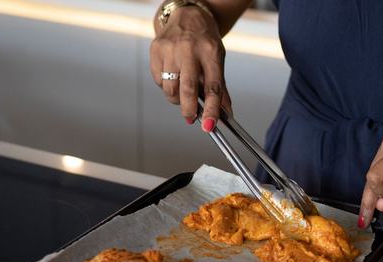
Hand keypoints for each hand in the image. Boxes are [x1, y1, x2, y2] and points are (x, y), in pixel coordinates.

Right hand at [150, 6, 231, 131]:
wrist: (188, 16)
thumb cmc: (204, 41)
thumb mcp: (218, 60)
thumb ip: (221, 89)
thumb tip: (226, 115)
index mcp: (211, 53)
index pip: (213, 87)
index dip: (212, 109)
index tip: (210, 125)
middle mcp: (190, 50)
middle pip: (188, 90)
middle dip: (189, 110)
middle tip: (191, 118)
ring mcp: (171, 49)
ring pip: (170, 89)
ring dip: (177, 100)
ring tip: (182, 95)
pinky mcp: (156, 50)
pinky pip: (159, 81)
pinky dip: (166, 87)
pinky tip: (173, 79)